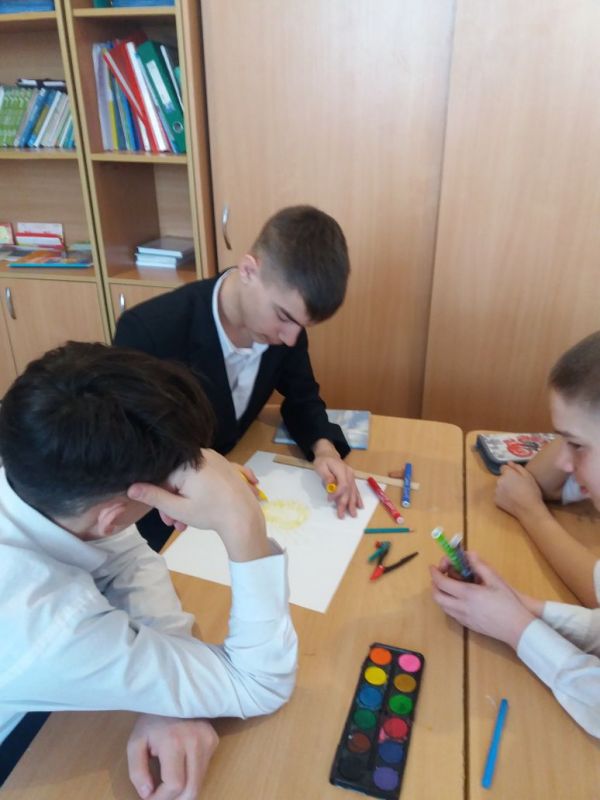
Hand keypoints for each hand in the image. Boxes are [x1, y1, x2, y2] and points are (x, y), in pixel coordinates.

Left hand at [127, 714, 217, 799]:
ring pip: (200, 782)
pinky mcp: (214, 740)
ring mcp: (208, 741)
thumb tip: (147, 794)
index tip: (150, 797)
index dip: (161, 798)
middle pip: (192, 789)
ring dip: (184, 790)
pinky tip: (181, 766)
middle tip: (161, 796)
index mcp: (174, 742)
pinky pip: (204, 769)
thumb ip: (137, 771)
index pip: (175, 785)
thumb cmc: (152, 719)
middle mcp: (196, 742)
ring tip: (169, 784)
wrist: (174, 694)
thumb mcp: (136, 743)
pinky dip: (192, 776)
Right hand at [128, 449, 270, 561]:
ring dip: (186, 500)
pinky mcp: (225, 465)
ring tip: (188, 522)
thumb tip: (131, 488)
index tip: (165, 518)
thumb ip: (153, 497)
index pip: (162, 477)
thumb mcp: (179, 508)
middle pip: (176, 478)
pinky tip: (203, 507)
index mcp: (186, 463)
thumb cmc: (211, 513)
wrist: (246, 518)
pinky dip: (200, 491)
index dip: (159, 499)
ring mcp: (215, 458)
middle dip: (173, 503)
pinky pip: (205, 476)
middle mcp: (201, 455)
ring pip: (190, 479)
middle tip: (176, 524)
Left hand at [312, 440, 362, 517]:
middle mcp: (349, 474)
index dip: (337, 494)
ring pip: (353, 491)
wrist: (329, 454)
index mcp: (341, 469)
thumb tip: (331, 486)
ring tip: (353, 514)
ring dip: (353, 503)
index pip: (343, 484)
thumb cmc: (323, 460)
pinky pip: (355, 490)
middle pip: (349, 490)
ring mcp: (352, 477)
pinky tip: (360, 506)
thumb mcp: (320, 466)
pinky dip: (358, 498)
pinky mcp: (351, 479)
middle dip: (346, 504)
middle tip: (342, 515)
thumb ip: (326, 476)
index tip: (329, 500)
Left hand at [429, 552, 534, 647]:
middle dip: (434, 584)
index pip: (442, 583)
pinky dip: (447, 603)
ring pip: (442, 606)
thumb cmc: (508, 602)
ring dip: (440, 594)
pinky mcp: (467, 625)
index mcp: (467, 594)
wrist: (517, 628)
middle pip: (437, 596)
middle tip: (439, 576)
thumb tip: (469, 554)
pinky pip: (450, 613)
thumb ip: (480, 566)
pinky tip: (457, 598)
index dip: (435, 573)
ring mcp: (463, 618)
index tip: (433, 566)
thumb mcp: (496, 580)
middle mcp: (461, 607)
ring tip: (447, 586)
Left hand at [495, 462, 545, 520]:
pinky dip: (503, 497)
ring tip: (516, 495)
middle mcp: (499, 481)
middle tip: (518, 487)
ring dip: (504, 489)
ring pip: (499, 487)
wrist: (529, 509)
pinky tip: (512, 500)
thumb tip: (509, 462)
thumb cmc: (531, 492)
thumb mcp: (528, 476)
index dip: (510, 472)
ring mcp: (496, 491)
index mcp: (507, 474)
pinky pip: (498, 496)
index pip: (503, 468)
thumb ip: (517, 467)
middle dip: (507, 480)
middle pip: (501, 478)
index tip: (516, 477)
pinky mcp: (495, 501)